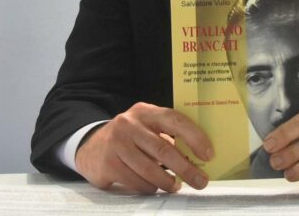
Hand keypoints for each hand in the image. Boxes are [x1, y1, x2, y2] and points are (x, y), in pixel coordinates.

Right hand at [75, 102, 212, 193]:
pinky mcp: (108, 164)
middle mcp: (129, 124)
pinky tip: (155, 187)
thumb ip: (167, 135)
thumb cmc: (130, 138)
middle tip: (201, 181)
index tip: (208, 154)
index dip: (194, 137)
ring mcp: (116, 144)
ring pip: (150, 170)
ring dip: (168, 183)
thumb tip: (198, 157)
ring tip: (176, 186)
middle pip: (164, 150)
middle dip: (186, 169)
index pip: (174, 120)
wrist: (90, 146)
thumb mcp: (146, 127)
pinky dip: (150, 188)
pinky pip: (136, 182)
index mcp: (145, 111)